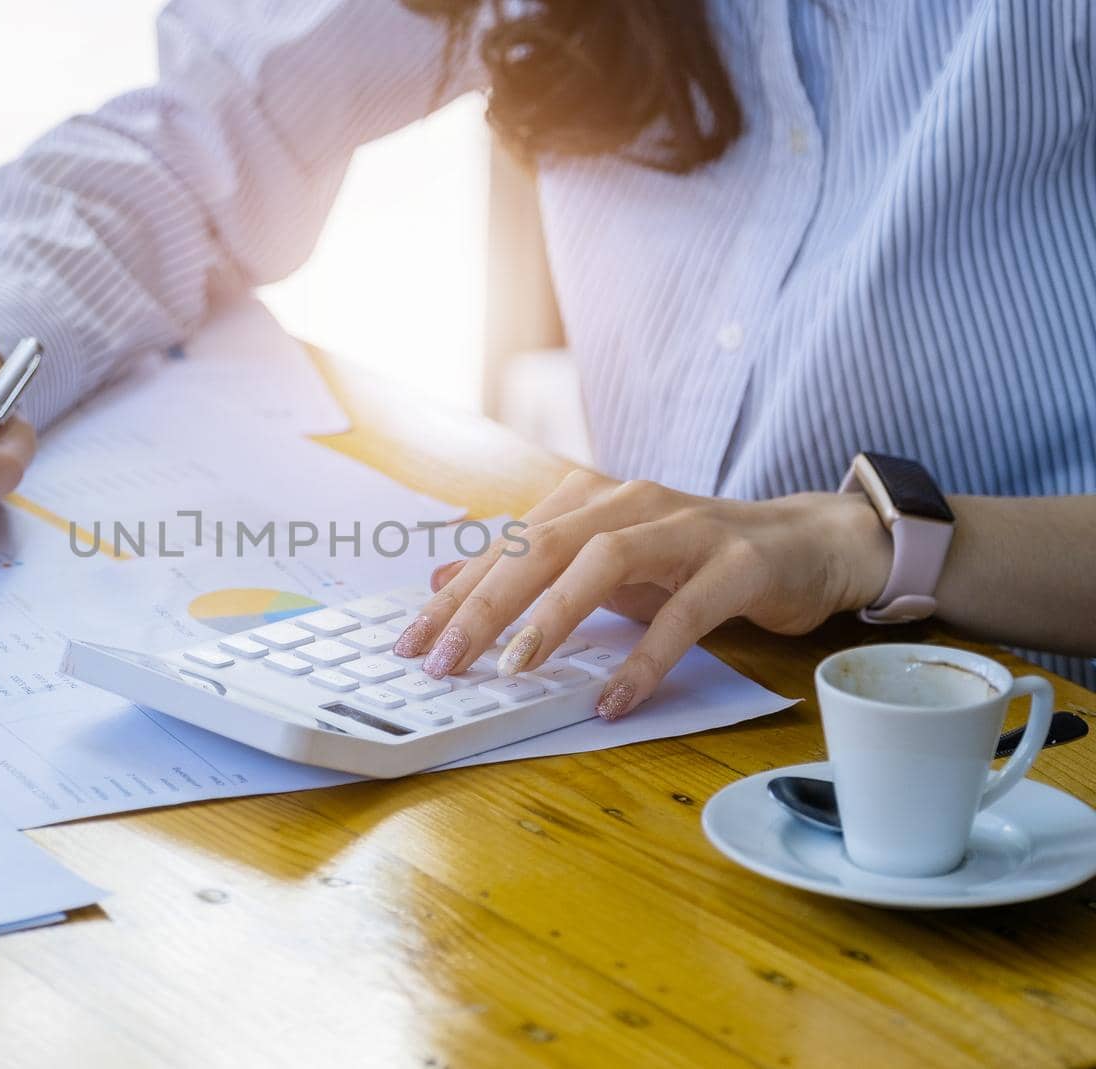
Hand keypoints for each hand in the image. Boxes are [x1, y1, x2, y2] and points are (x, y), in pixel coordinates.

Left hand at [396, 471, 892, 719]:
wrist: (806, 543)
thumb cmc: (692, 559)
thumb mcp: (602, 561)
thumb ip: (531, 570)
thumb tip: (447, 582)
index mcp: (589, 500)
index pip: (506, 546)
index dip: (455, 595)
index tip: (410, 642)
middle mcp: (629, 502)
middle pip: (541, 546)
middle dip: (484, 605)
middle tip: (443, 660)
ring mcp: (686, 529)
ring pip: (604, 560)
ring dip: (553, 616)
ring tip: (515, 670)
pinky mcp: (736, 564)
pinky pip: (684, 614)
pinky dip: (644, 659)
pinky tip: (614, 700)